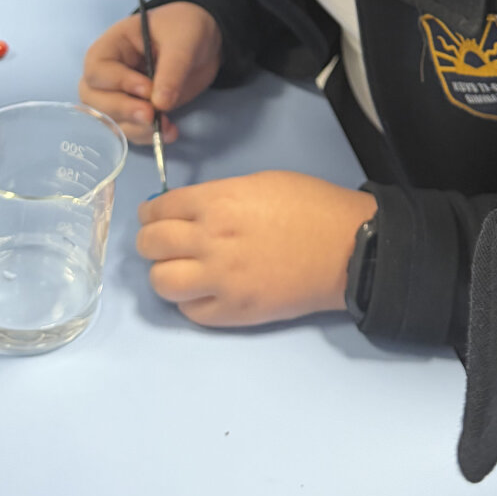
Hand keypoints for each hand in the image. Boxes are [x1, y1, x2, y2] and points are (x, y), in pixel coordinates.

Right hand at [78, 3, 222, 143]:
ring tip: (166, 126)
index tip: (148, 89)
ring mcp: (120, 95)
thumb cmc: (185, 29)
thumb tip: (160, 104)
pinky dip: (147, 136)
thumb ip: (172, 70)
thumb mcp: (183, 41)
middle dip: (122, 111)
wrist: (205, 43)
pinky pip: (130, 130)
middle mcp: (108, 73)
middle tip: (151, 115)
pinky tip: (170, 132)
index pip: (97, 70)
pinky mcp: (136, 111)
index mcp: (112, 46)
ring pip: (110, 120)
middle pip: (94, 99)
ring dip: (136, 128)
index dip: (119, 83)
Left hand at [136, 172, 378, 326]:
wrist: (346, 248)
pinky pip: (190, 312)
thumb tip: (190, 211)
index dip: (151, 212)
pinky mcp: (234, 312)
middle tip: (160, 242)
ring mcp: (220, 281)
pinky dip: (189, 300)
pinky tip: (202, 290)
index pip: (160, 209)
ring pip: (161, 282)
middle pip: (151, 245)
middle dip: (149, 241)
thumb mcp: (259, 182)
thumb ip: (219, 197)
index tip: (152, 216)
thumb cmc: (309, 205)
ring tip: (180, 268)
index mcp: (218, 202)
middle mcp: (210, 241)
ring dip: (164, 273)